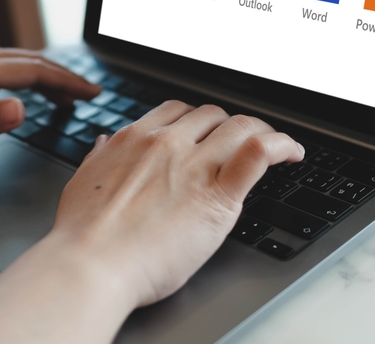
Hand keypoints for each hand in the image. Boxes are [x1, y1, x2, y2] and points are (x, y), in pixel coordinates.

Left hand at [0, 49, 99, 150]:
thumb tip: (24, 109)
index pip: (31, 71)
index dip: (66, 82)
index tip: (93, 93)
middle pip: (26, 60)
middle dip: (61, 75)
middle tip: (87, 93)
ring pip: (10, 59)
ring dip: (40, 72)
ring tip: (60, 90)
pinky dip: (17, 71)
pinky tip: (11, 84)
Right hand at [50, 102, 304, 307]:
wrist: (91, 264)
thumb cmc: (83, 235)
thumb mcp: (83, 181)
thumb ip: (100, 157)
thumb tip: (106, 142)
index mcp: (135, 139)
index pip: (178, 111)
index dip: (198, 120)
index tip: (207, 131)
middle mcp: (167, 144)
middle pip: (212, 115)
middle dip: (228, 126)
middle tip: (238, 144)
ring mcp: (194, 166)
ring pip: (240, 126)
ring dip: (260, 130)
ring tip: (274, 144)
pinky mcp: (218, 195)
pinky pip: (259, 153)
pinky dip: (282, 145)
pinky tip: (292, 152)